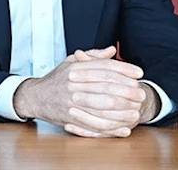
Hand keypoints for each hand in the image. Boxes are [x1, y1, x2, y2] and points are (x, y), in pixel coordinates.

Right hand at [13, 46, 144, 137]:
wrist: (35, 97)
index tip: (138, 72)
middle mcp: (72, 84)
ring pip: (102, 106)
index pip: (103, 67)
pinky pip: (95, 123)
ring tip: (137, 110)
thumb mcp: (70, 63)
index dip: (123, 69)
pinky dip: (112, 126)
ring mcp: (71, 101)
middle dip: (127, 90)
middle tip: (141, 92)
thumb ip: (93, 56)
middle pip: (106, 86)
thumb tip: (112, 50)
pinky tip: (124, 126)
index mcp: (74, 68)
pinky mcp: (71, 117)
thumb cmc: (56, 80)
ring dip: (123, 109)